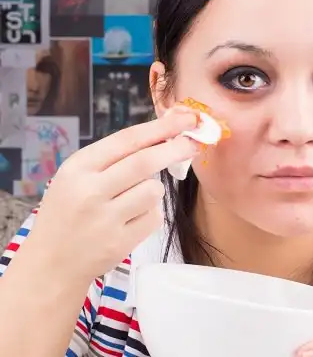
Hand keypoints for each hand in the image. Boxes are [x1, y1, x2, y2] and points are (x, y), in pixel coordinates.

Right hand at [24, 106, 199, 284]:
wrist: (50, 263)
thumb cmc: (69, 211)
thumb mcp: (77, 176)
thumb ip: (114, 157)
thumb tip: (165, 136)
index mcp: (78, 167)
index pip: (127, 140)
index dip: (161, 127)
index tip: (185, 118)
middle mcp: (90, 191)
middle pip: (145, 162)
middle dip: (175, 149)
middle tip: (193, 143)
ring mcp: (105, 219)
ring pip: (153, 190)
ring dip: (153, 190)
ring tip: (132, 200)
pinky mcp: (120, 242)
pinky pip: (154, 217)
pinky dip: (150, 214)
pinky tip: (129, 221)